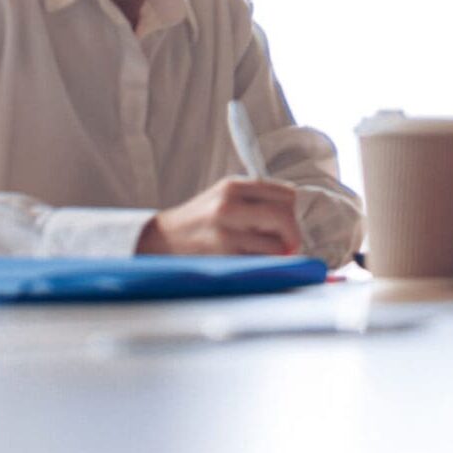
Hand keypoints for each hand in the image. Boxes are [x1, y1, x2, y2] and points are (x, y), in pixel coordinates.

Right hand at [138, 177, 304, 256]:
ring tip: (263, 254)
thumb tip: (293, 216)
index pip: (286, 194)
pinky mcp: (222, 255)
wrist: (159, 239)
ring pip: (276, 245)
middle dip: (293, 234)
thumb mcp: (224, 197)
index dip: (293, 211)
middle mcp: (229, 205)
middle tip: (290, 245)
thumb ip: (256, 200)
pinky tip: (250, 262)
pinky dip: (263, 265)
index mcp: (234, 186)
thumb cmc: (199, 220)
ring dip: (277, 254)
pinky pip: (259, 262)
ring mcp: (225, 231)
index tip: (288, 224)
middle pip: (284, 216)